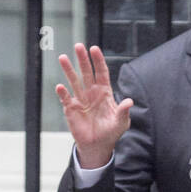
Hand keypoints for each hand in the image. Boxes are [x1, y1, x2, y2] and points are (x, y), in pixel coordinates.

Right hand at [56, 43, 132, 167]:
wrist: (98, 145)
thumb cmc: (111, 132)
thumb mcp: (121, 122)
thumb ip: (123, 111)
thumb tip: (129, 102)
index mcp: (104, 92)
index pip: (101, 72)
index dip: (98, 61)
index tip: (94, 49)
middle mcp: (91, 92)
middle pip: (86, 72)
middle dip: (82, 59)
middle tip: (78, 46)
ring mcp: (80, 99)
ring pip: (74, 81)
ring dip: (68, 70)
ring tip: (63, 57)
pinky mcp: (71, 109)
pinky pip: (66, 98)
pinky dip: (63, 93)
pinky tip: (60, 86)